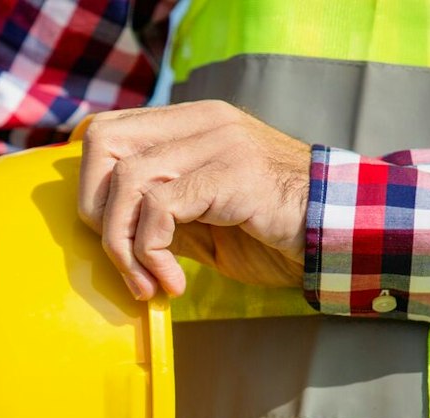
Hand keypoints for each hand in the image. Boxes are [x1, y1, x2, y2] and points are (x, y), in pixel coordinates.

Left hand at [77, 100, 311, 298]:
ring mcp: (218, 142)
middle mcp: (201, 122)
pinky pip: (160, 208)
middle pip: (103, 145)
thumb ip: (155, 213)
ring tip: (150, 284)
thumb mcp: (198, 223)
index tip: (112, 240)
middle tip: (123, 262)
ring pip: (128, 181)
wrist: (338, 237)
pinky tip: (174, 285)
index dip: (91, 188)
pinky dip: (152, 255)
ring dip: (125, 246)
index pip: (105, 132)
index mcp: (190, 123)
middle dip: (97, 212)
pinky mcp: (231, 172)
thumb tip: (103, 228)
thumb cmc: (269, 234)